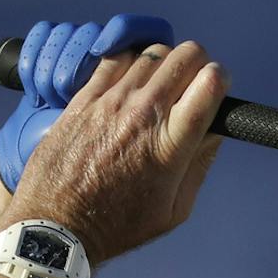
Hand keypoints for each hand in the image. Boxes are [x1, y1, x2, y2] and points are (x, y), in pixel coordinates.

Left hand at [1, 40, 228, 265]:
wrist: (58, 225)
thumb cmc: (118, 226)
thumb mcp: (174, 209)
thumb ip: (200, 164)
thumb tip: (215, 128)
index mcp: (170, 144)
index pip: (209, 83)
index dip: (219, 79)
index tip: (215, 89)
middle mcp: (143, 113)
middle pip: (186, 55)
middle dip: (198, 63)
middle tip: (192, 83)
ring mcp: (111, 100)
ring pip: (152, 51)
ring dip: (164, 63)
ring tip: (160, 85)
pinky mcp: (85, 96)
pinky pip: (116, 57)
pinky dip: (131, 62)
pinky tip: (131, 82)